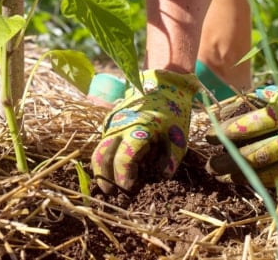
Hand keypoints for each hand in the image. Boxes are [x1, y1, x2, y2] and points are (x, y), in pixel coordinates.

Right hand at [91, 70, 202, 192]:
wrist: (160, 85)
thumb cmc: (172, 112)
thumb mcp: (179, 136)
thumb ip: (171, 158)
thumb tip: (162, 177)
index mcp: (138, 129)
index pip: (123, 158)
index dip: (124, 177)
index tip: (130, 189)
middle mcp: (119, 126)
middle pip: (101, 156)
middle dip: (104, 178)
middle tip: (112, 193)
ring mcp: (111, 123)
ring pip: (98, 150)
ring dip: (102, 170)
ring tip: (112, 184)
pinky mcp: (109, 122)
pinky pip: (103, 143)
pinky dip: (106, 158)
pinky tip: (116, 167)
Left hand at [205, 75, 277, 186]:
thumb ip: (252, 104)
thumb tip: (217, 113)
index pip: (252, 124)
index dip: (226, 130)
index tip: (208, 133)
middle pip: (256, 153)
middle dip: (229, 160)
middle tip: (209, 163)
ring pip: (267, 170)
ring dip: (241, 175)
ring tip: (221, 176)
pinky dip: (260, 180)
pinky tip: (244, 180)